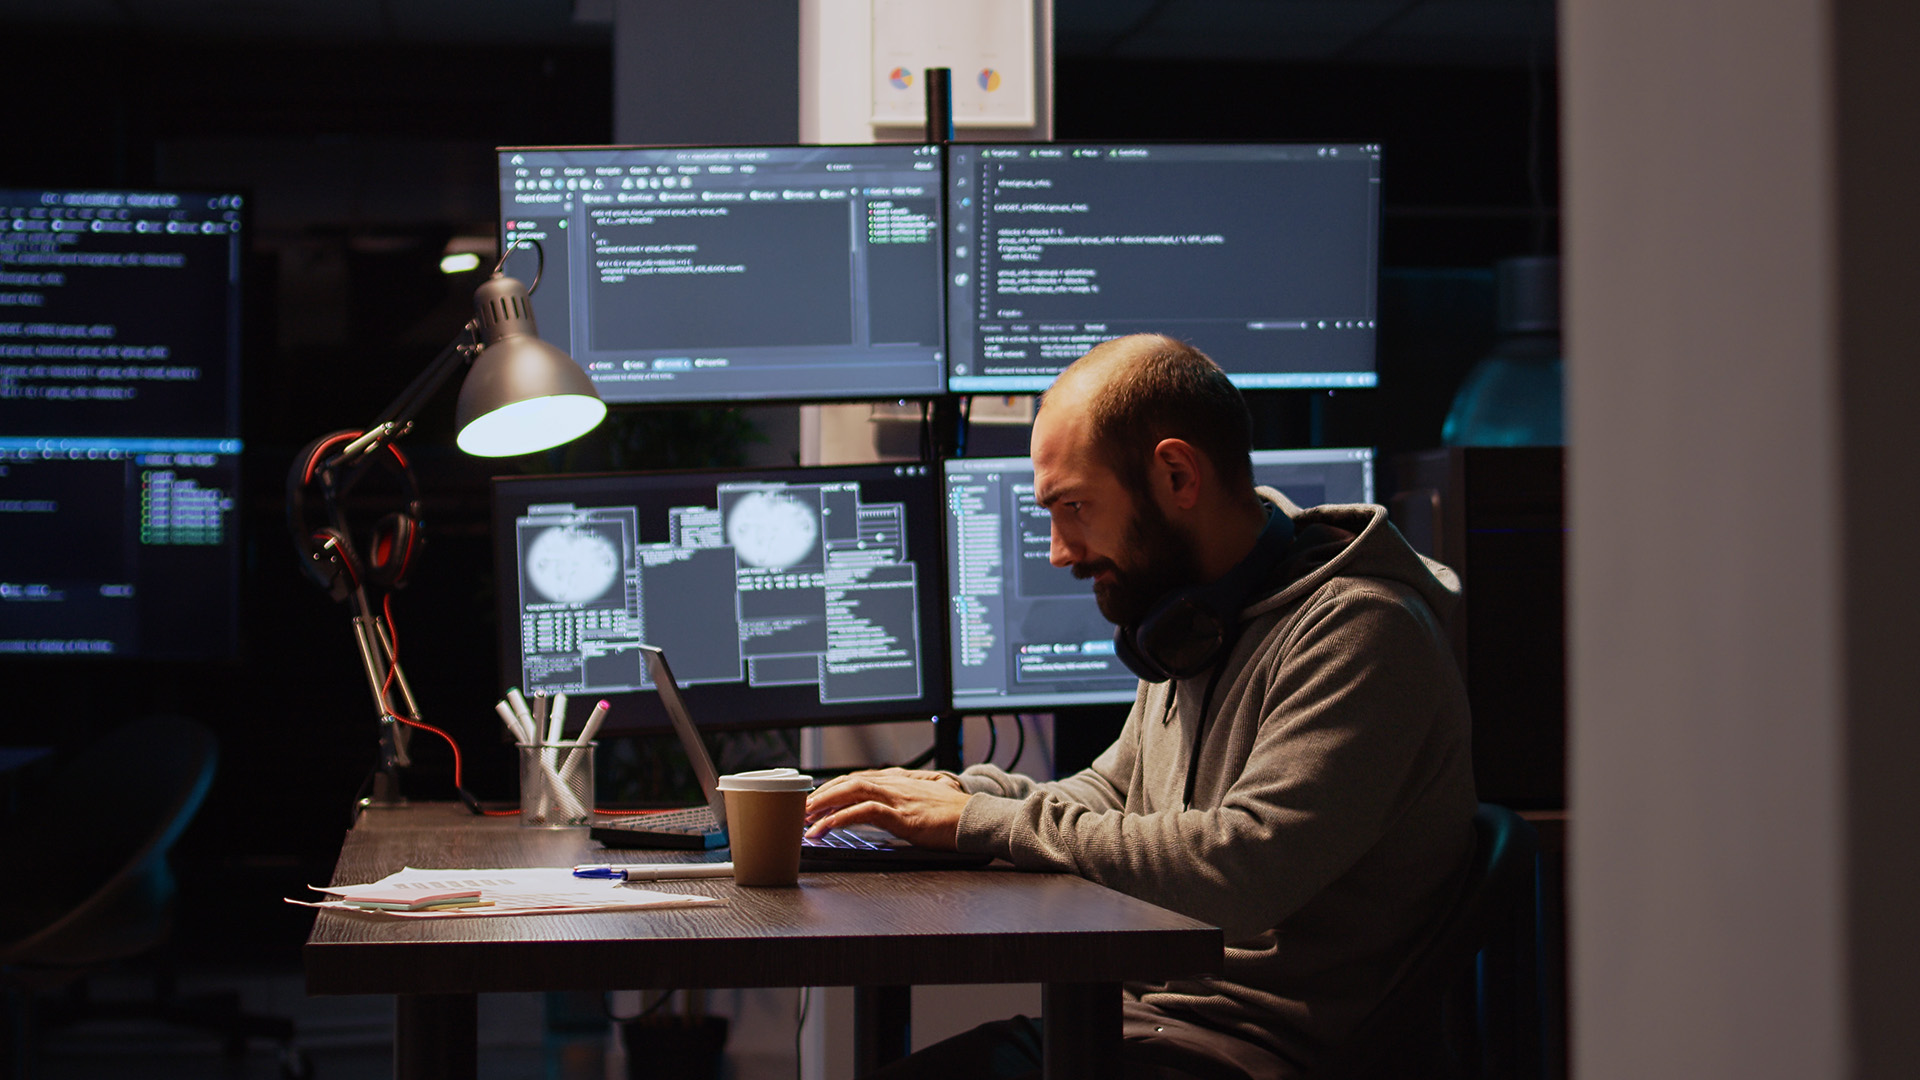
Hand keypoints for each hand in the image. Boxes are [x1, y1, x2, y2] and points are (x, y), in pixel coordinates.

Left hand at [804, 768, 970, 849]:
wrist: (975, 819)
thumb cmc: (954, 815)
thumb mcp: (925, 802)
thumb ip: (905, 802)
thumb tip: (890, 812)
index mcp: (899, 780)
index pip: (858, 778)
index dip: (834, 787)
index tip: (816, 799)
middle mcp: (894, 783)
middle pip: (849, 781)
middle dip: (822, 794)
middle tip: (802, 809)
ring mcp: (896, 797)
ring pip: (851, 791)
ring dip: (824, 803)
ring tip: (805, 818)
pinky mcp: (900, 815)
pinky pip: (863, 811)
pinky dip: (840, 818)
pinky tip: (825, 828)